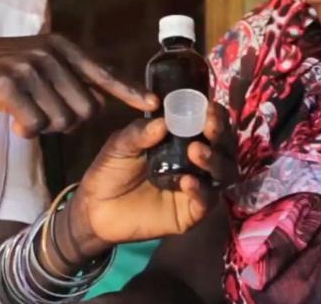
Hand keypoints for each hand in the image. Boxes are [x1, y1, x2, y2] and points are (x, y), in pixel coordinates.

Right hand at [0, 34, 155, 137]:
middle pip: (85, 109)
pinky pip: (34, 124)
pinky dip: (26, 131)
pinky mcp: (8, 85)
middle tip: (43, 114)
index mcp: (61, 47)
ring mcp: (29, 68)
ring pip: (61, 120)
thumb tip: (101, 103)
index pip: (102, 74)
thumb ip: (70, 78)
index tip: (152, 105)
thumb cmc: (1, 71)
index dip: (129, 91)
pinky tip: (12, 121)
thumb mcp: (40, 63)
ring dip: (45, 127)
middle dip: (69, 122)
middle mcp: (49, 54)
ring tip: (26, 113)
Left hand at [60, 102, 237, 260]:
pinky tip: (187, 182)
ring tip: (196, 152)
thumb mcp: (121, 144)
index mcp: (183, 140)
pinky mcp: (191, 213)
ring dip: (214, 160)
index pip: (209, 124)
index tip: (210, 107)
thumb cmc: (111, 169)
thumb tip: (164, 122)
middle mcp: (196, 162)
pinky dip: (201, 190)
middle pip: (224, 147)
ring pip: (223, 173)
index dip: (215, 115)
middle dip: (221, 135)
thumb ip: (140, 132)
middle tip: (210, 126)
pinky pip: (206, 202)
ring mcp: (196, 187)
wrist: (96, 207)